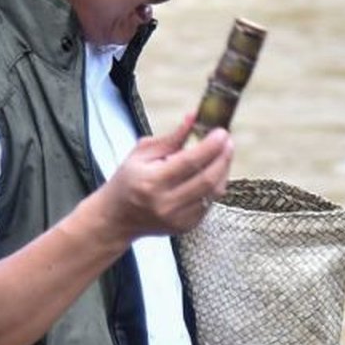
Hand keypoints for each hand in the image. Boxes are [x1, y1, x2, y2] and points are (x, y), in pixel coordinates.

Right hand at [93, 114, 231, 238]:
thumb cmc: (127, 182)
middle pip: (207, 178)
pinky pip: (210, 203)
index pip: (189, 162)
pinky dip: (216, 184)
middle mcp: (166, 203)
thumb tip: (194, 118)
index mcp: (152, 182)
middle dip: (223, 156)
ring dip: (223, 169)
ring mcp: (178, 218)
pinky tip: (214, 171)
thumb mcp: (141, 154)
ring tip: (224, 152)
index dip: (210, 146)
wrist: (116, 218)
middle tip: (227, 140)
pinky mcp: (186, 226)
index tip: (221, 132)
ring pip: (213, 192)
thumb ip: (171, 138)